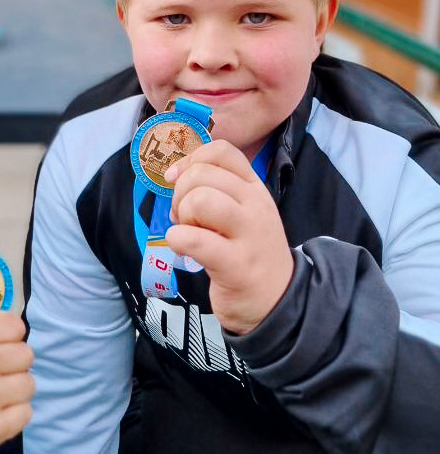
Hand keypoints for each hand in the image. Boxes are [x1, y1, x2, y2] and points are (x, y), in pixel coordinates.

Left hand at [164, 140, 293, 335]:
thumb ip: (215, 190)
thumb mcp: (241, 213)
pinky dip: (178, 239)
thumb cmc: (248, 253)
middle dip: (180, 194)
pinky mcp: (236, 265)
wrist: (278, 302)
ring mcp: (248, 235)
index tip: (178, 181)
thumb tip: (175, 175)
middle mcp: (255, 205)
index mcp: (254, 188)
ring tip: (189, 232)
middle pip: (203, 174)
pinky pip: (193, 239)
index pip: (222, 151)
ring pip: (200, 200)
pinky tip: (183, 248)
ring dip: (182, 216)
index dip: (191, 160)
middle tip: (185, 218)